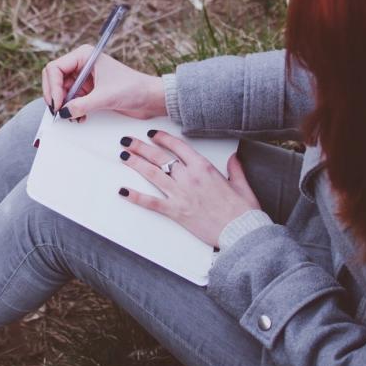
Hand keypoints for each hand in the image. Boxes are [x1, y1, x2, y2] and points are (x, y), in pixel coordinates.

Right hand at [41, 44, 165, 119]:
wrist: (150, 98)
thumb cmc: (133, 88)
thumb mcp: (105, 97)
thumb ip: (81, 105)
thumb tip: (63, 112)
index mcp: (84, 55)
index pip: (55, 68)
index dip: (53, 87)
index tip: (58, 104)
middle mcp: (81, 64)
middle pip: (54, 79)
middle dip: (55, 97)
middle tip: (59, 112)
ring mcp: (83, 78)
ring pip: (61, 91)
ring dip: (64, 106)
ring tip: (74, 116)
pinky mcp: (88, 90)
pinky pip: (70, 100)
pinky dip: (71, 109)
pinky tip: (80, 117)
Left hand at [117, 130, 260, 247]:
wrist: (241, 231)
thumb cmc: (243, 211)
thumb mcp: (241, 185)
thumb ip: (235, 168)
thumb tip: (233, 156)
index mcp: (204, 168)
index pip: (179, 147)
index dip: (163, 138)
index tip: (152, 134)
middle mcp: (189, 178)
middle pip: (160, 157)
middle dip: (141, 147)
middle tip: (127, 141)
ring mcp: (181, 194)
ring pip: (153, 174)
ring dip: (136, 163)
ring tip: (123, 155)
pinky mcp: (176, 211)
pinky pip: (151, 202)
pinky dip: (136, 197)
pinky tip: (122, 191)